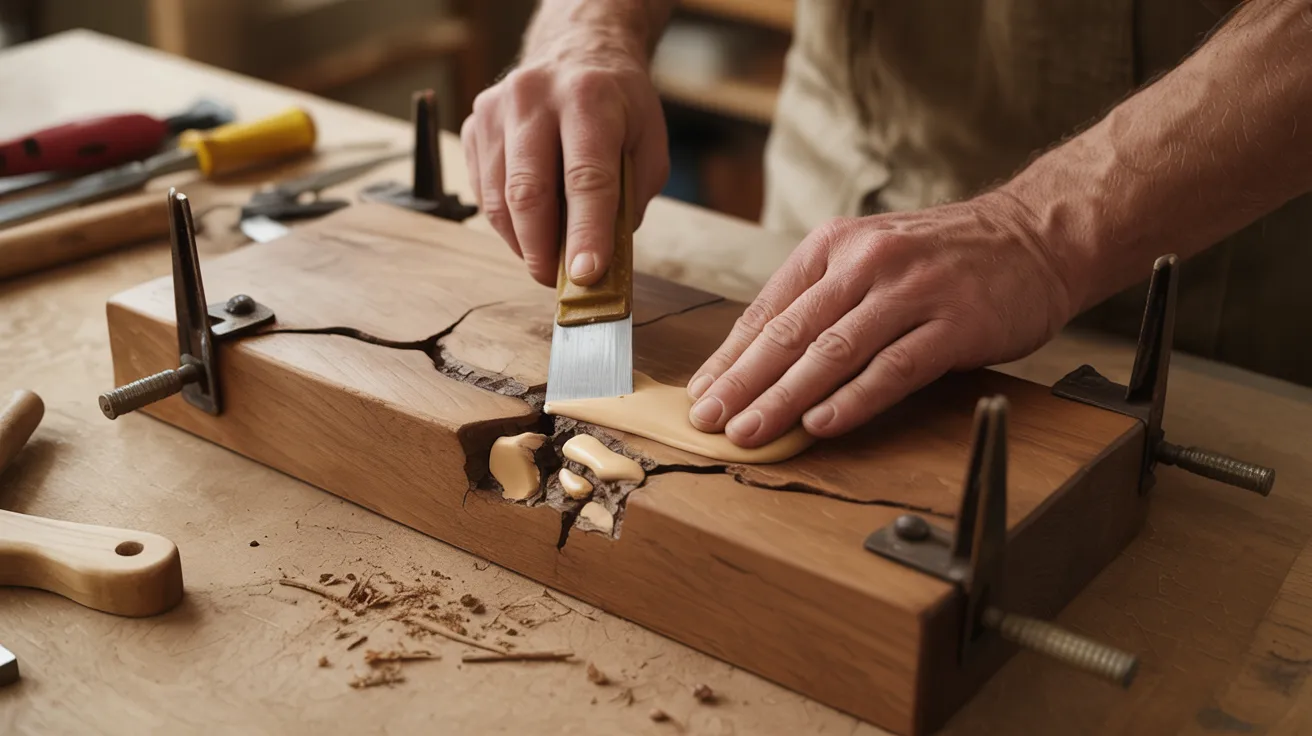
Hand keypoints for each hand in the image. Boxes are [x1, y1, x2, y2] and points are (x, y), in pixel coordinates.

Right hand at [460, 29, 668, 287]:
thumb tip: (597, 262)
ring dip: (523, 242)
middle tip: (558, 282)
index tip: (586, 276)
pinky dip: (506, 222)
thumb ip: (628, 201)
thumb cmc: (619, 107)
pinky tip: (530, 224)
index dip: (586, 233)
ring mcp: (496, 109)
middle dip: (543, 250)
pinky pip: (482, 192)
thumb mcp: (647, 146)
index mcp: (589, 98)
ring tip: (548, 256)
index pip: (586, 178)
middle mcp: (535, 97)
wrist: (577, 51)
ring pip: (498, 199)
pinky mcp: (474, 125)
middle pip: (529, 192)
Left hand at [684, 192, 1079, 446]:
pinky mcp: (954, 324)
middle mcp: (867, 263)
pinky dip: (853, 400)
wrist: (1036, 234)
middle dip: (742, 383)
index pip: (769, 309)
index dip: (730, 357)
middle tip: (708, 420)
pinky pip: (893, 369)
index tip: (700, 393)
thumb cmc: (943, 257)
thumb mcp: (871, 257)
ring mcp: (911, 292)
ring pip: (833, 352)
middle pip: (791, 333)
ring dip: (784, 398)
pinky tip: (821, 425)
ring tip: (750, 432)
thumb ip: (822, 299)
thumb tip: (761, 359)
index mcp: (835, 246)